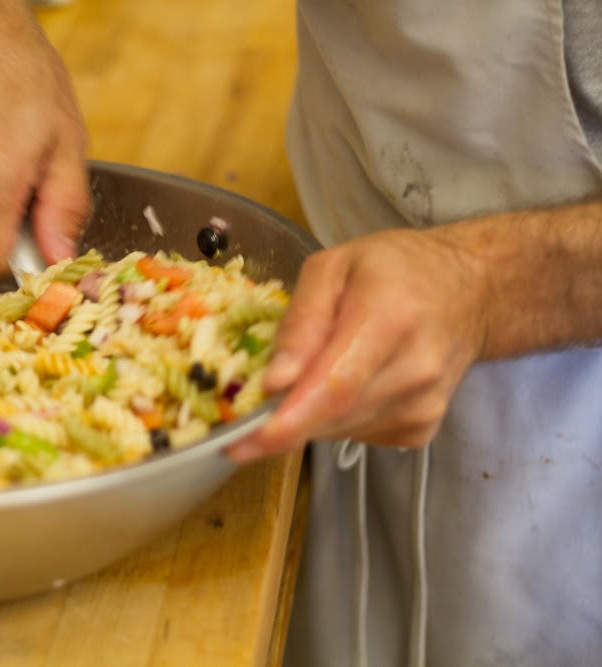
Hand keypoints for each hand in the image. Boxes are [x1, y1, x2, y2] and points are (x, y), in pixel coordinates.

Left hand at [228, 226, 487, 460]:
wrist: (470, 291)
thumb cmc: (395, 270)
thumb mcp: (333, 267)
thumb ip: (301, 320)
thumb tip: (274, 381)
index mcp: (389, 318)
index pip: (335, 386)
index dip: (287, 421)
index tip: (241, 442)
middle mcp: (414, 370)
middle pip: (331, 416)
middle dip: (278, 423)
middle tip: (240, 419)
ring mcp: (423, 407)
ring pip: (338, 430)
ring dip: (306, 416)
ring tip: (305, 379)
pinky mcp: (420, 430)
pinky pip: (356, 435)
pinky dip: (333, 419)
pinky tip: (343, 386)